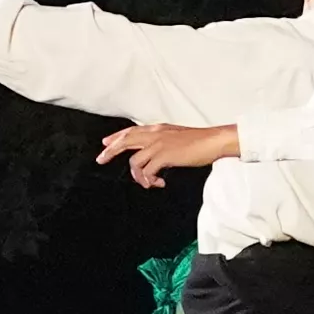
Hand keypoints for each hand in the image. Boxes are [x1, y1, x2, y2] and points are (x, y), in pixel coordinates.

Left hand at [104, 121, 237, 183]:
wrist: (212, 141)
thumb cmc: (199, 141)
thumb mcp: (176, 136)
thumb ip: (163, 141)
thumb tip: (154, 153)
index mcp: (157, 129)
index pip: (131, 131)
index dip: (116, 137)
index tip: (105, 143)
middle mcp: (155, 134)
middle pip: (125, 141)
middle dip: (110, 151)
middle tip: (101, 159)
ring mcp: (158, 144)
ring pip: (135, 161)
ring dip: (138, 177)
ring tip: (148, 183)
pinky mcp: (164, 156)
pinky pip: (147, 171)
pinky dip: (150, 180)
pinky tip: (159, 183)